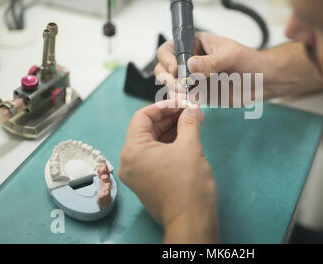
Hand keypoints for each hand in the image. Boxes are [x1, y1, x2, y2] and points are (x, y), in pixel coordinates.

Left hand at [118, 100, 218, 242]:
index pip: (142, 117)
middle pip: (147, 129)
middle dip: (170, 118)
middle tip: (191, 110)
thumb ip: (188, 122)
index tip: (182, 102)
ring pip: (152, 143)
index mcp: (132, 151)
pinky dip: (169, 145)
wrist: (192, 220)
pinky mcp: (147, 182)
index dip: (163, 106)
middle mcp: (129, 162)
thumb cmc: (188, 183)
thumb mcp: (190, 146)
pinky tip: (186, 137)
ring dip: (171, 130)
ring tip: (192, 122)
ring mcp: (137, 174)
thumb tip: (191, 109)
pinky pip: (155, 156)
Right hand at [154, 32, 264, 105]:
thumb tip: (191, 65)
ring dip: (172, 91)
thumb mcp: (232, 57)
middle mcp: (190, 60)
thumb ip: (212, 62)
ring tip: (182, 97)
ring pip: (172, 84)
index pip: (171, 47)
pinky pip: (183, 98)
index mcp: (195, 43)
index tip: (176, 69)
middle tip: (178, 86)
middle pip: (165, 66)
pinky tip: (188, 104)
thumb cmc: (251, 62)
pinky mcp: (198, 93)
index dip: (167, 58)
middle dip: (166, 77)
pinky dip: (182, 102)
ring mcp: (193, 78)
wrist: (264, 83)